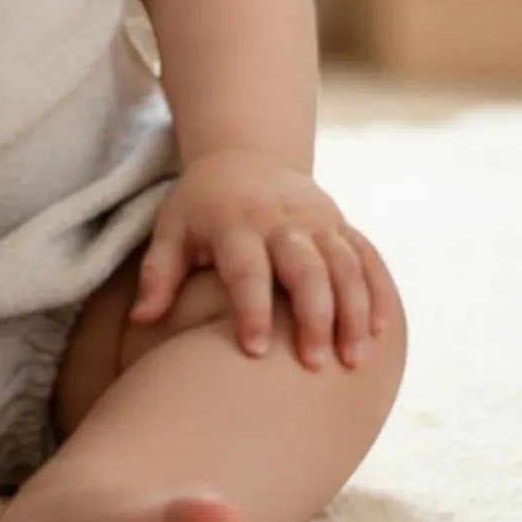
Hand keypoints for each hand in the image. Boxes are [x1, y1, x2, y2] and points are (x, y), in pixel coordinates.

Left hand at [127, 150, 391, 369]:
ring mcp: (317, 221)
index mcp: (236, 223)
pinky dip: (377, 292)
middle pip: (306, 269)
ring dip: (354, 312)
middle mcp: (282, 221)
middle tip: (315, 365)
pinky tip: (381, 333)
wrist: (244, 156)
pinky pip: (366, 257)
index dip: (251, 309)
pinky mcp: (340, 224)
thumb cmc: (200, 206)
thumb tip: (141, 320)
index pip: (247, 269)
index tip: (254, 352)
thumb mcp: (171, 230)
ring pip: (344, 266)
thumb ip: (159, 274)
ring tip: (352, 360)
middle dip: (314, 316)